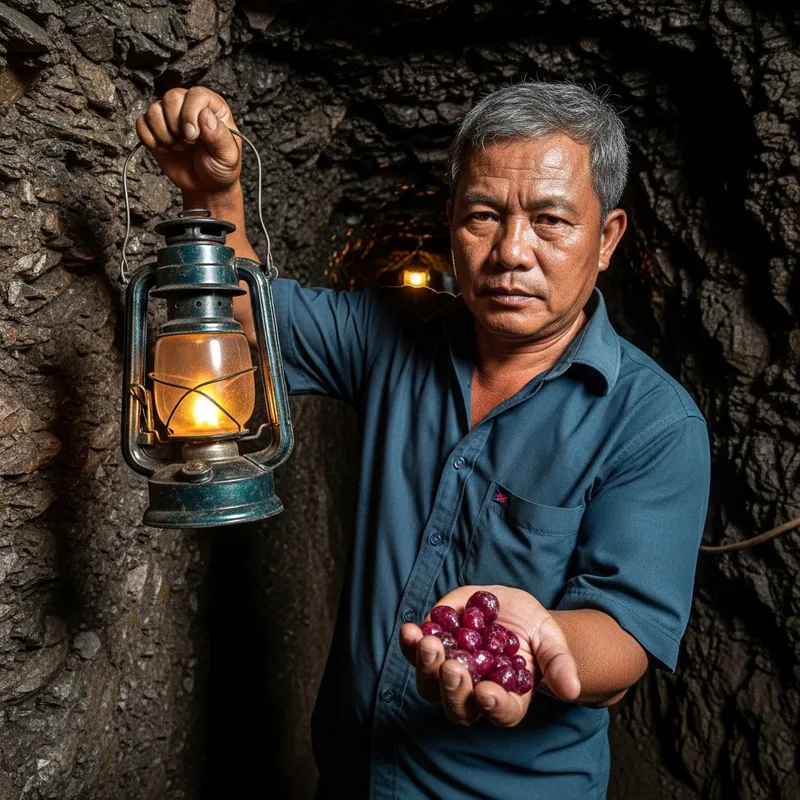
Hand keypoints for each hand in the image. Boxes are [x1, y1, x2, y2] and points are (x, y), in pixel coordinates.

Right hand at [135, 86, 241, 197]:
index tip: (193, 136)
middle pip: (172, 97)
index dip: (191, 114)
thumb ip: (219, 135)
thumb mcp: (228, 155)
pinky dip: (150, 139)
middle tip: (187, 143)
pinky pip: (141, 123)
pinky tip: (165, 149)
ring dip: (163, 133)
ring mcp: (171, 117)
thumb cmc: (220, 168)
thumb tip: (205, 115)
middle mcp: (190, 107)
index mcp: (213, 108)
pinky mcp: (156, 129)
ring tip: (178, 147)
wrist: (206, 185)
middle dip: (176, 124)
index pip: (196, 95)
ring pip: (154, 109)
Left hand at [399, 585, 579, 726]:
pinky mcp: (434, 647)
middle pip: (459, 706)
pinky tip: (411, 629)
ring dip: (426, 667)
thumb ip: (559, 665)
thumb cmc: (536, 633)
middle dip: (454, 689)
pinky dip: (411, 643)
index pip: (501, 712)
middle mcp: (474, 694)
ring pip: (431, 684)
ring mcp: (450, 673)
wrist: (511, 611)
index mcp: (508, 699)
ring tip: (428, 644)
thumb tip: (571, 688)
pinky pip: (416, 652)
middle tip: (454, 668)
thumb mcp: (552, 642)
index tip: (487, 692)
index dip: (494, 706)